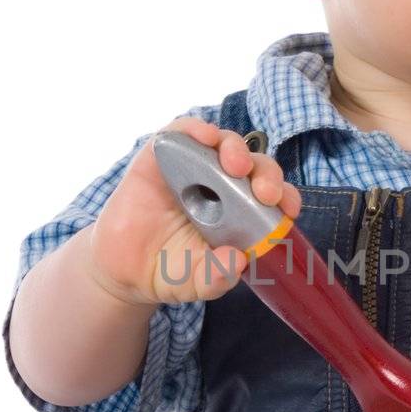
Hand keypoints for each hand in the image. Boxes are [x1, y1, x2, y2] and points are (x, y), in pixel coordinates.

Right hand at [86, 116, 301, 307]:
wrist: (123, 268)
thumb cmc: (170, 270)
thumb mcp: (197, 282)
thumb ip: (217, 277)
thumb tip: (237, 261)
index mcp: (242, 213)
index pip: (272, 195)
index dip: (285, 197)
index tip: (288, 210)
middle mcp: (223, 186)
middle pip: (254, 166)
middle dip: (265, 173)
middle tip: (265, 192)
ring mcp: (193, 168)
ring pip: (224, 143)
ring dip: (235, 149)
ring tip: (235, 165)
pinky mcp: (162, 155)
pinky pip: (182, 131)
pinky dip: (196, 129)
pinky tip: (205, 138)